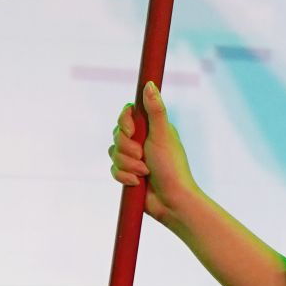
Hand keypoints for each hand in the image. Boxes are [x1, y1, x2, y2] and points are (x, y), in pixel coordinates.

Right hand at [109, 80, 196, 224]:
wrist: (172, 201)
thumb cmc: (172, 167)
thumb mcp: (163, 135)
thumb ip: (155, 110)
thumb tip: (149, 84)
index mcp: (152, 128)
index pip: (127, 114)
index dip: (125, 122)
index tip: (132, 131)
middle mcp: (142, 140)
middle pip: (117, 134)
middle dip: (128, 148)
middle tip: (143, 156)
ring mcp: (134, 158)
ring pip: (113, 153)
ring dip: (128, 165)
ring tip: (144, 173)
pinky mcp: (128, 174)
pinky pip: (113, 170)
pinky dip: (124, 177)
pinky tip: (137, 182)